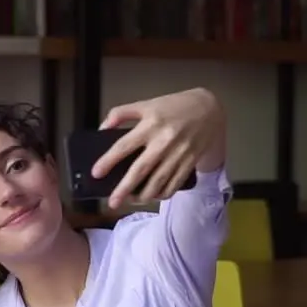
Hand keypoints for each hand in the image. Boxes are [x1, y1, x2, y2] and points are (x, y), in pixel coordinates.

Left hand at [92, 87, 225, 208]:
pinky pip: (174, 184)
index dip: (108, 160)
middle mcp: (163, 141)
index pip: (124, 145)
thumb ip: (122, 113)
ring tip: (130, 202)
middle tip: (112, 202)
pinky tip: (152, 197)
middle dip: (124, 188)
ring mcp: (178, 154)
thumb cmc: (174, 107)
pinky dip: (162, 194)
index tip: (96, 174)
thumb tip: (102, 129)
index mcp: (150, 124)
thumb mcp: (147, 103)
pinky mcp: (189, 163)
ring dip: (143, 196)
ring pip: (158, 181)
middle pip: (141, 169)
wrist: (210, 109)